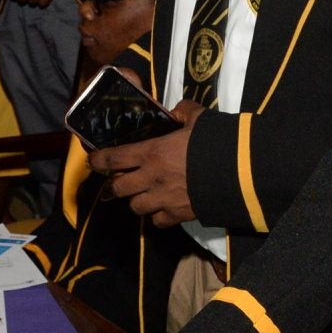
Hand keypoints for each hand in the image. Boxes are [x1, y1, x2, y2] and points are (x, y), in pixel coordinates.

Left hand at [94, 101, 202, 226]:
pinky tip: (163, 208)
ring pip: (135, 207)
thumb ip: (182, 112)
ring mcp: (162, 199)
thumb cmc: (214, 142)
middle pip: (119, 188)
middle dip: (115, 185)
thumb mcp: (198, 118)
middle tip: (118, 181)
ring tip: (142, 194)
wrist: (238, 173)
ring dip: (136, 200)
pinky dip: (157, 216)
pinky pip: (157, 221)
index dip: (99, 160)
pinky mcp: (177, 215)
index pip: (114, 157)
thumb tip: (176, 111)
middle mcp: (151, 178)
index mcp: (151, 152)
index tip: (93, 161)